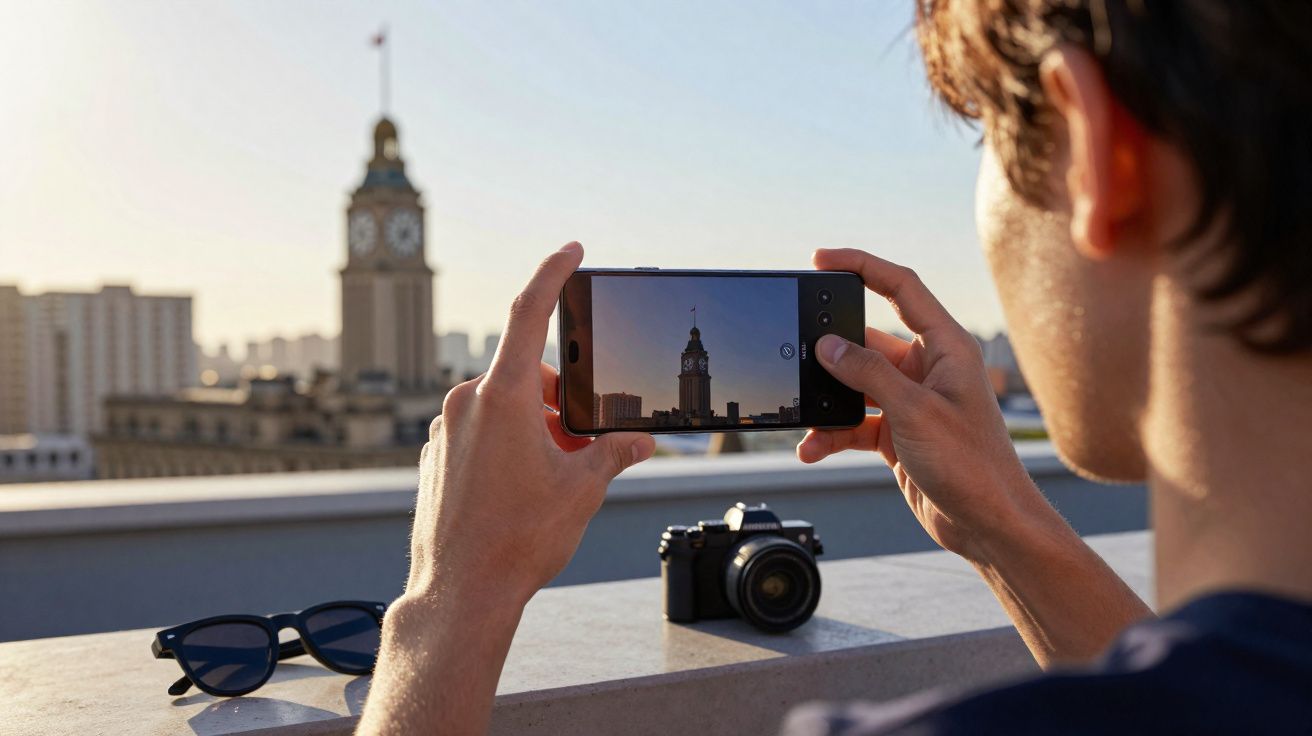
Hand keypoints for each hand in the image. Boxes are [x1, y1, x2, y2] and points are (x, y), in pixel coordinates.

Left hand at [407, 242, 655, 604]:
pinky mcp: (433, 454)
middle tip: (583, 443)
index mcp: (503, 396)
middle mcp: (466, 402)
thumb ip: (613, 452)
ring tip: (553, 475)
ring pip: (503, 404)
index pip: (530, 313)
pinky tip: (520, 487)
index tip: (571, 250)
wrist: (460, 592)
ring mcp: (443, 428)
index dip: (552, 274)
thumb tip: (640, 440)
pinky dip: (507, 442)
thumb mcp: (582, 489)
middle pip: (527, 373)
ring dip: (535, 424)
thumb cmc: (519, 540)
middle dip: (561, 399)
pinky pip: (479, 430)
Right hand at [797, 248, 1037, 559]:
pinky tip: (813, 448)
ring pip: (855, 386)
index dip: (861, 266)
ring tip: (805, 417)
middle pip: (867, 340)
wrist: (989, 525)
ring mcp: (911, 402)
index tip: (821, 260)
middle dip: (831, 351)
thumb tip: (827, 345)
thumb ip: (868, 373)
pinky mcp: (898, 434)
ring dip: (828, 402)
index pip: (900, 287)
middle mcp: (928, 368)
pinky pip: (854, 422)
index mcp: (945, 347)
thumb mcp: (914, 412)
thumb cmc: (973, 465)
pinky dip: (832, 434)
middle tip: (797, 350)